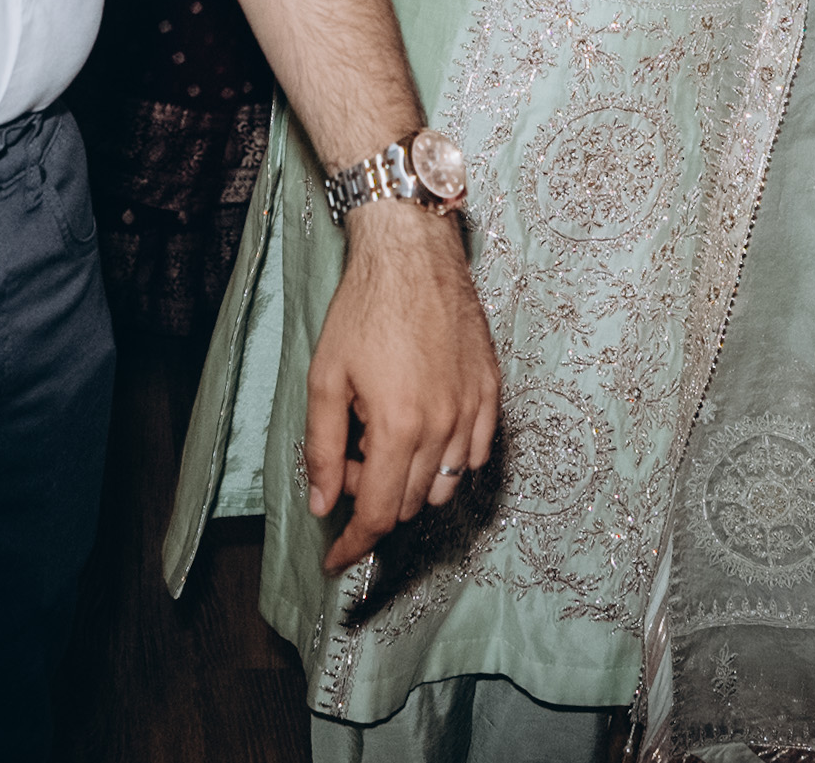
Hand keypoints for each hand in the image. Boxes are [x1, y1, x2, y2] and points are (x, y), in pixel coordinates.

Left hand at [304, 201, 499, 572]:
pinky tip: (422, 430)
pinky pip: (474, 454)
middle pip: (411, 503)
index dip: (353, 544)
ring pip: (445, 486)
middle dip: (374, 496)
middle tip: (350, 456)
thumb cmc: (363, 309)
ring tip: (383, 436)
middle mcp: (444, 426)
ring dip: (410, 482)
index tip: (335, 561)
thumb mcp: (325, 379)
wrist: (413, 253)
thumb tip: (324, 506)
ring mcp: (473, 409)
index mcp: (400, 426)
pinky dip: (446, 461)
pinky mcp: (491, 390)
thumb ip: (323, 449)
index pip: (380, 514)